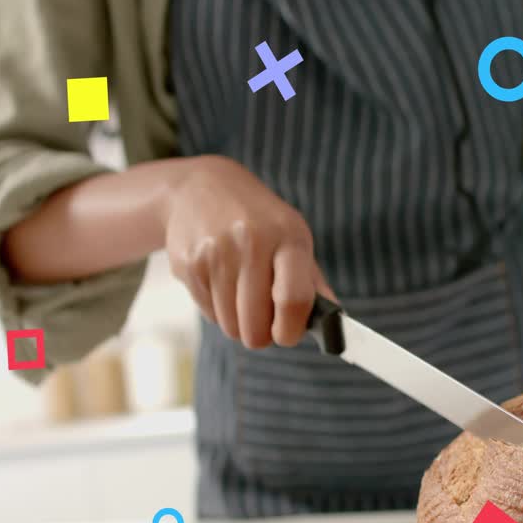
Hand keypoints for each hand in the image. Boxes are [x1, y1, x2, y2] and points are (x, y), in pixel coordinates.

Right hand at [162, 155, 335, 348]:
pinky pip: (209, 315)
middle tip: (264, 319)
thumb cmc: (259, 220)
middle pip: (256, 325)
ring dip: (239, 322)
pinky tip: (221, 283)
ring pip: (231, 326)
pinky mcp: (189, 265)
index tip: (287, 335)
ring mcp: (215, 254)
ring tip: (242, 294)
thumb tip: (333, 326)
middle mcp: (250, 243)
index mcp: (287, 237)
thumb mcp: (293, 237)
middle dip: (262, 334)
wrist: (200, 188)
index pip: (293, 299)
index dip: (290, 331)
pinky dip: (218, 310)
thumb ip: (313, 283)